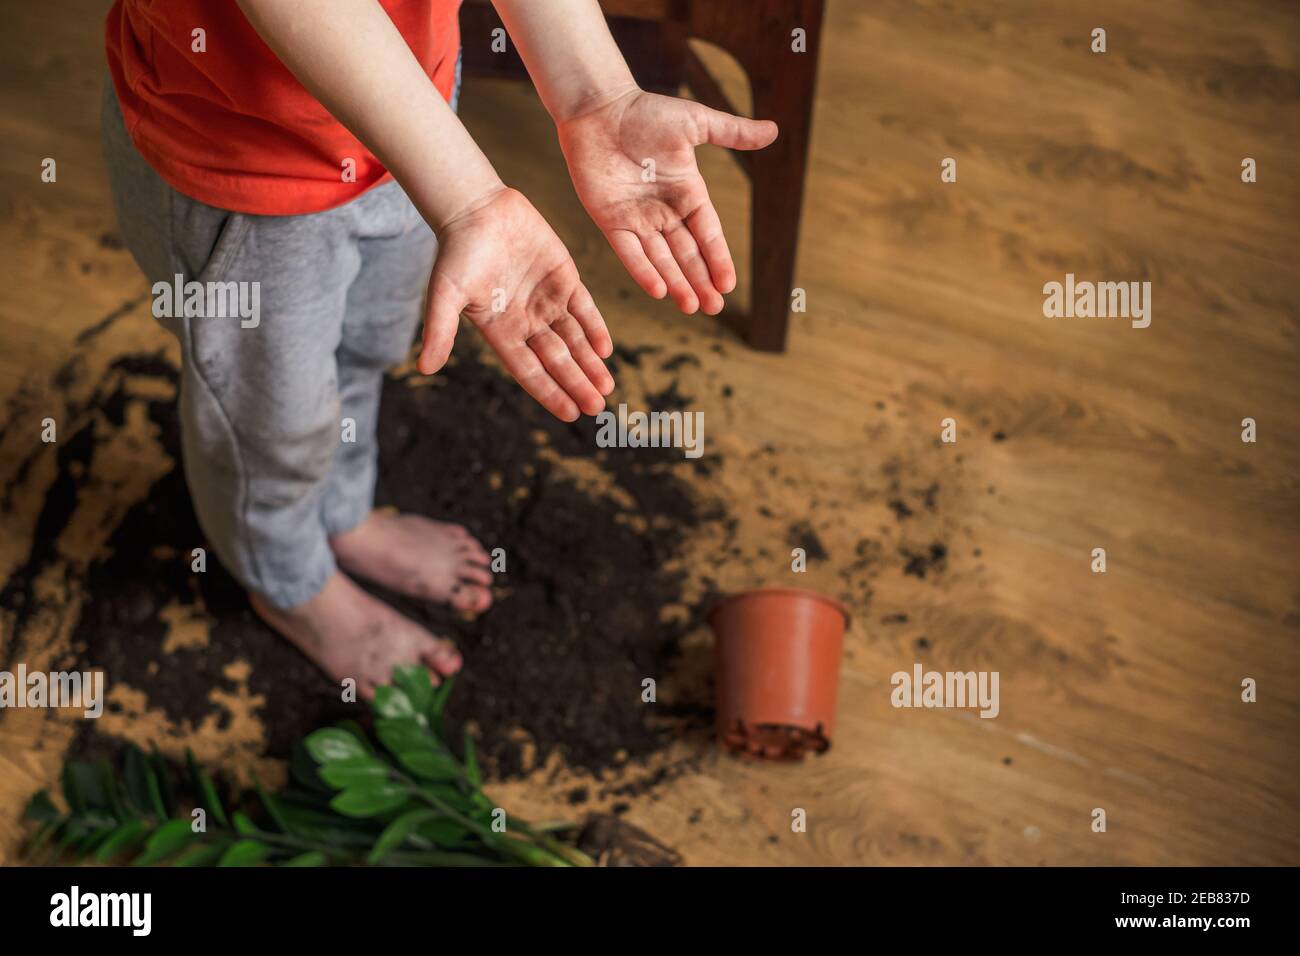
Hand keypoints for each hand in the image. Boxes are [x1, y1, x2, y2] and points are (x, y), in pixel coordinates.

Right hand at [418, 187, 614, 421]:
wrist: (476, 208)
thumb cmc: (456, 252)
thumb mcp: (445, 293)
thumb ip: (440, 330)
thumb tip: (423, 368)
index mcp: (501, 331)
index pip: (530, 370)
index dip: (550, 391)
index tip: (570, 413)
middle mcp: (527, 321)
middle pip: (557, 359)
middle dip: (576, 383)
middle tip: (596, 406)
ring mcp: (547, 300)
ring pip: (574, 338)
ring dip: (589, 362)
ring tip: (606, 385)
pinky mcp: (564, 278)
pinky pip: (584, 308)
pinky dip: (595, 327)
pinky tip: (605, 349)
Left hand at [557, 88, 777, 314]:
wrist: (599, 107)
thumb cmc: (645, 111)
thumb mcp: (695, 122)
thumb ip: (732, 133)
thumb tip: (773, 130)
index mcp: (687, 192)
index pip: (708, 233)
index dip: (718, 258)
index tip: (729, 284)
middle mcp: (664, 211)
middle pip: (687, 253)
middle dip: (701, 281)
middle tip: (715, 309)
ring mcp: (637, 218)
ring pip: (661, 259)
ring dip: (677, 283)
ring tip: (692, 307)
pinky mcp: (610, 220)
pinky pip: (629, 252)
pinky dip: (643, 270)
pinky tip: (659, 290)